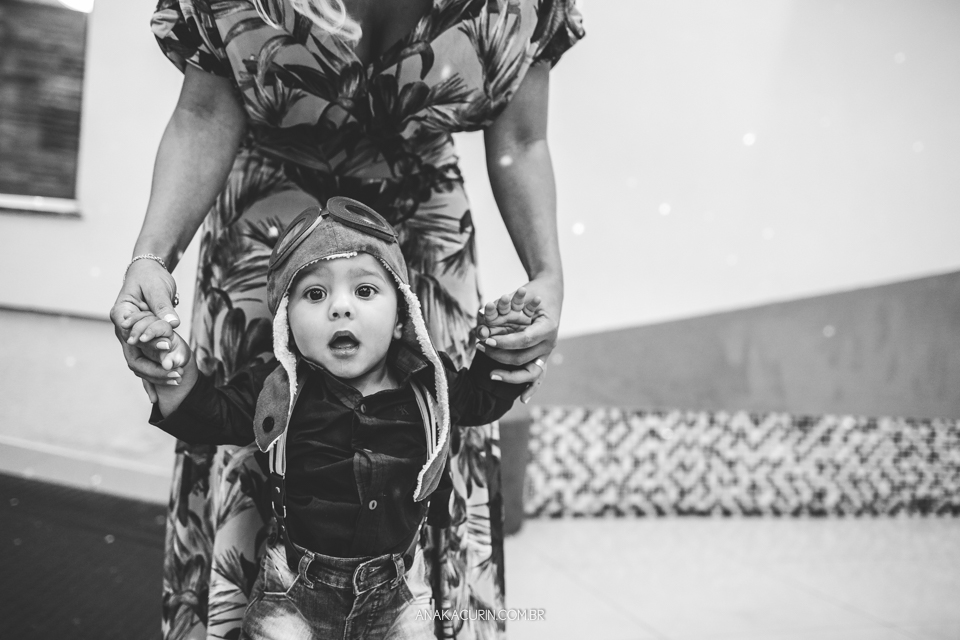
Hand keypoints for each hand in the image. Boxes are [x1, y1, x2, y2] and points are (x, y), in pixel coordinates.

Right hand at [110, 258, 180, 401]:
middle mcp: (122, 330)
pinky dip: (149, 379)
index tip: (170, 346)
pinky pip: (143, 363)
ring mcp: (129, 339)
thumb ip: (163, 306)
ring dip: (156, 375)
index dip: (150, 344)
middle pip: (133, 357)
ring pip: (138, 364)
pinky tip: (156, 396)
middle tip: (176, 374)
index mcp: (121, 314)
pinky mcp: (140, 343)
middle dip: (154, 369)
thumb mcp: (158, 289)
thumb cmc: (151, 278)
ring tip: (177, 379)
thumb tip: (172, 323)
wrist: (148, 273)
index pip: (132, 336)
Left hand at [476, 276, 560, 402]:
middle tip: (480, 349)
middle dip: (498, 356)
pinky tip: (522, 400)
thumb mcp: (519, 295)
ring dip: (510, 376)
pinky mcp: (543, 357)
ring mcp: (547, 352)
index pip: (524, 340)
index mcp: (547, 327)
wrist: (550, 291)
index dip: (503, 343)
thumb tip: (481, 313)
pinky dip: (531, 388)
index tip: (485, 341)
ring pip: (530, 372)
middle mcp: (549, 343)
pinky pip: (538, 377)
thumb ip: (503, 306)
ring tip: (491, 375)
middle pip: (523, 358)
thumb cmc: (533, 291)